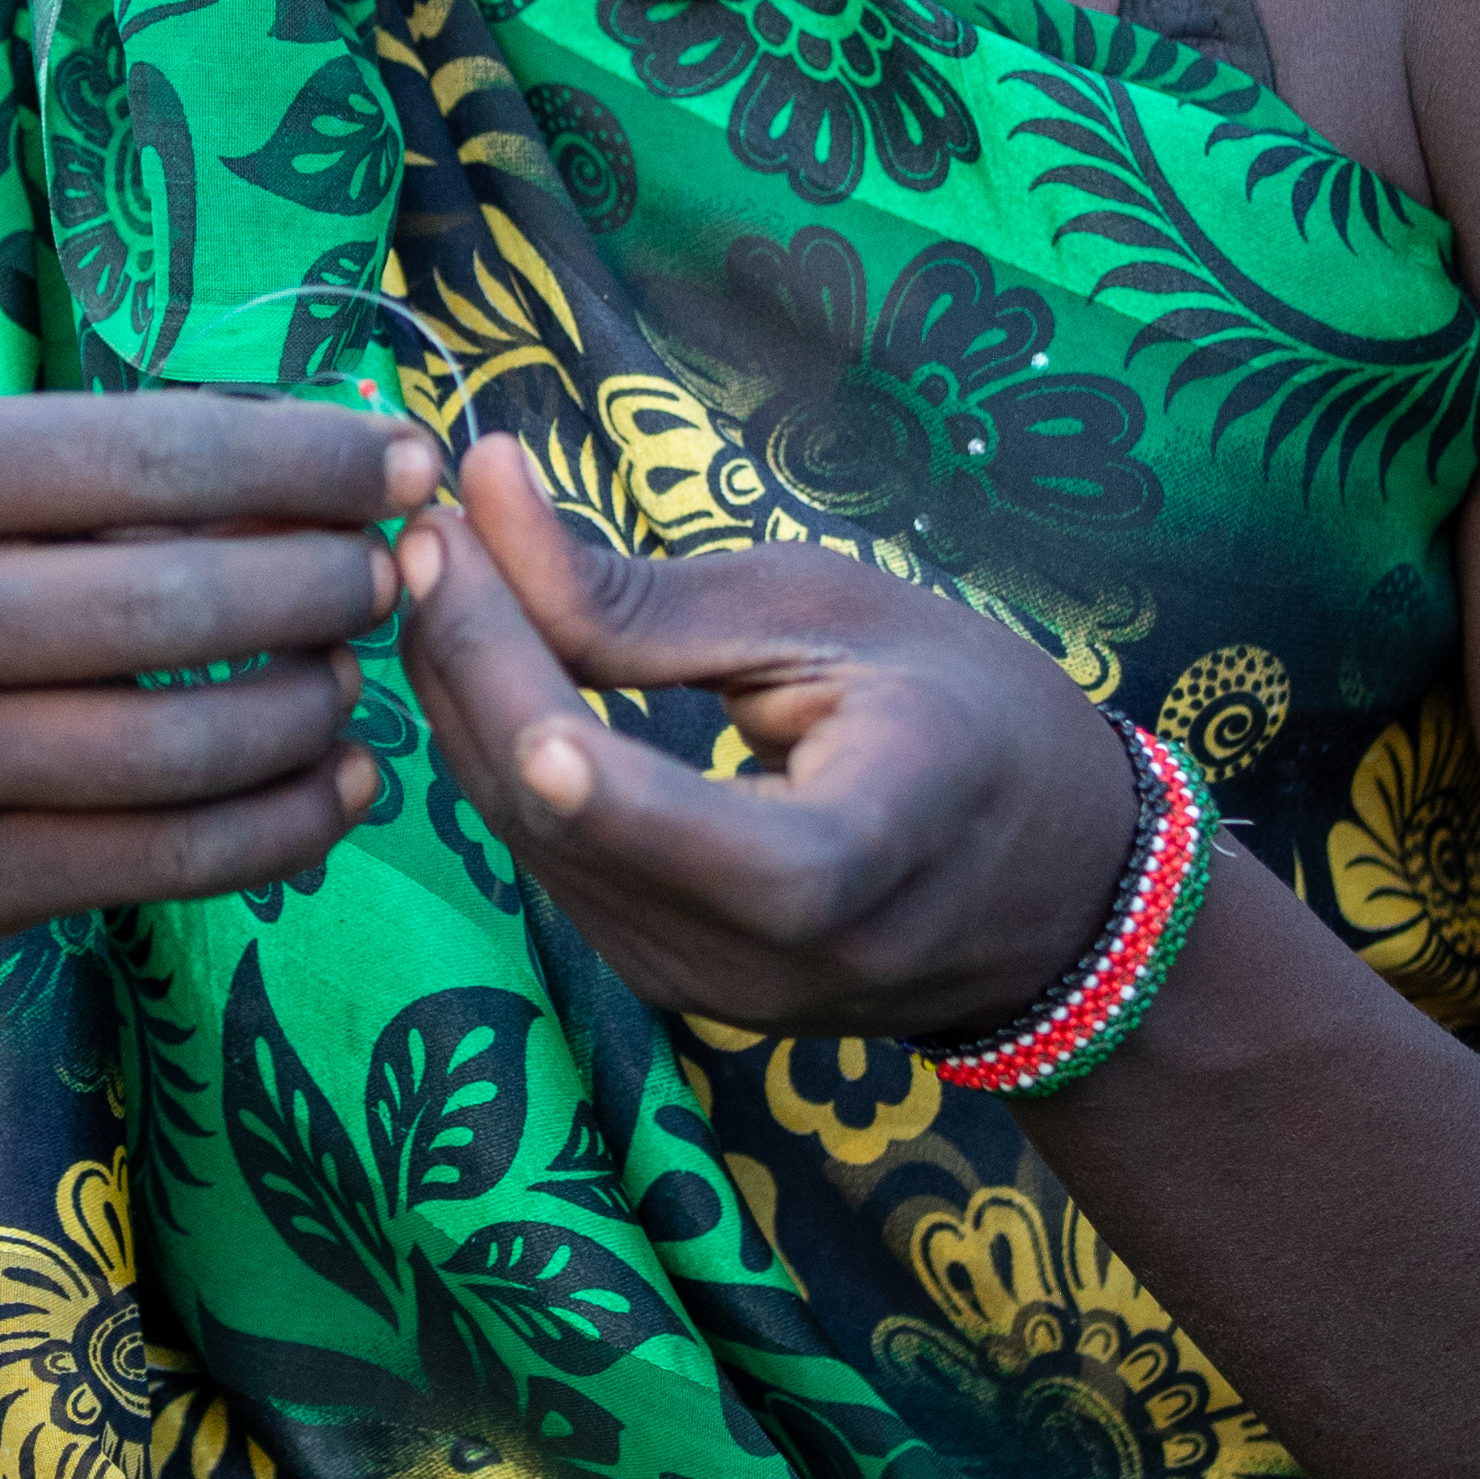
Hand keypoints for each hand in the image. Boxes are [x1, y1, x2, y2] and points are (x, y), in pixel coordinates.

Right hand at [0, 387, 438, 953]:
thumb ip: (97, 456)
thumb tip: (330, 452)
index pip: (153, 455)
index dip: (308, 464)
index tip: (405, 464)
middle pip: (176, 604)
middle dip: (324, 586)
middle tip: (391, 575)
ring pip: (179, 747)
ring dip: (310, 709)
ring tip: (353, 677)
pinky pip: (157, 862)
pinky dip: (278, 828)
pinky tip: (336, 787)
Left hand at [393, 441, 1141, 1040]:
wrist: (1056, 889)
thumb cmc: (970, 715)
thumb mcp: (831, 616)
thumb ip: (643, 592)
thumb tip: (486, 490)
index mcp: (831, 872)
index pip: (622, 798)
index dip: (508, 671)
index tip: (443, 537)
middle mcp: (747, 963)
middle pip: (545, 811)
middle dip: (461, 658)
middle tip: (423, 524)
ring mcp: (694, 989)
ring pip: (522, 838)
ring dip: (463, 699)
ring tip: (450, 569)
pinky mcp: (660, 980)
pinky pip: (549, 857)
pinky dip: (503, 750)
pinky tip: (492, 658)